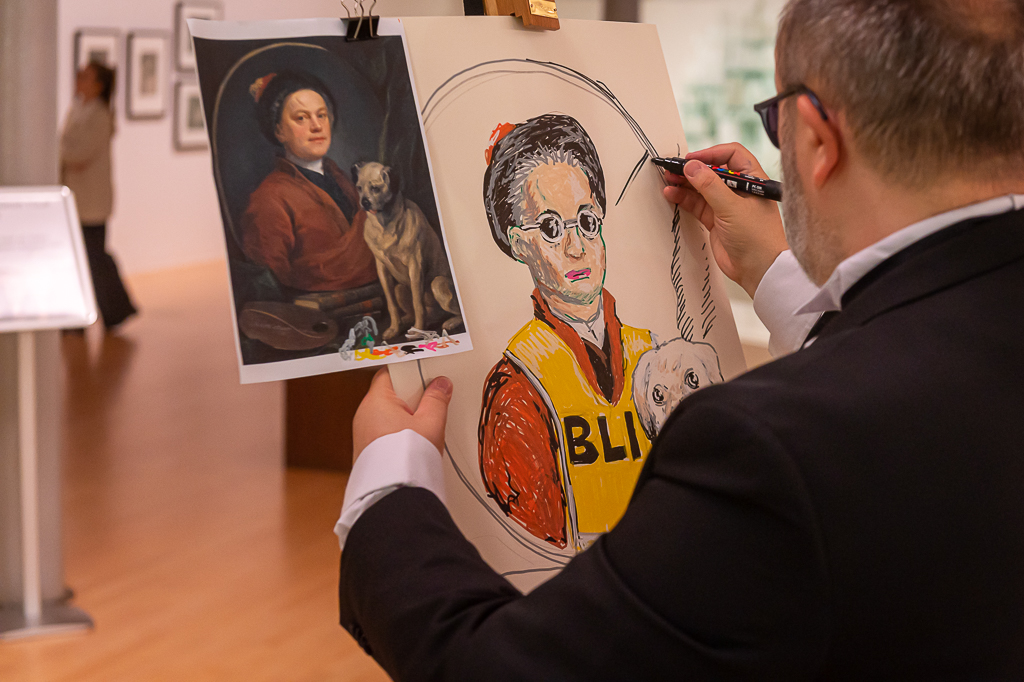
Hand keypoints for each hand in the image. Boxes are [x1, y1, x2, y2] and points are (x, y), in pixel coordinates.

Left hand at [352, 368, 452, 460]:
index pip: (390, 373)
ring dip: (406, 417)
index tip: (426, 377)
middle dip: (411, 397)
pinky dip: (398, 433)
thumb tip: (440, 384)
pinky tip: (413, 443)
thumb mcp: (431, 422)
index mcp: (376, 400)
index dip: (410, 372)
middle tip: (430, 405)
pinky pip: (383, 432)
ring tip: (424, 428)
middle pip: (390, 394)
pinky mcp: (366, 450)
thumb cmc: (406, 458)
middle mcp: (364, 414)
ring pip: (387, 414)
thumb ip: (436, 399)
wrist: (391, 494)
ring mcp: (363, 433)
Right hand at [663, 143, 788, 297]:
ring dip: (685, 184)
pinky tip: (672, 194)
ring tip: (668, 181)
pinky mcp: (716, 220)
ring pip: (701, 188)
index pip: (731, 155)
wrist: (759, 270)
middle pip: (712, 171)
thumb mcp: (732, 208)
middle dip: (693, 169)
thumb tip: (692, 166)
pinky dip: (684, 198)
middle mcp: (739, 189)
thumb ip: (710, 186)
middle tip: (673, 169)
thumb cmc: (757, 237)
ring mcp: (726, 205)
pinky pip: (697, 204)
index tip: (692, 159)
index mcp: (752, 179)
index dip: (711, 154)